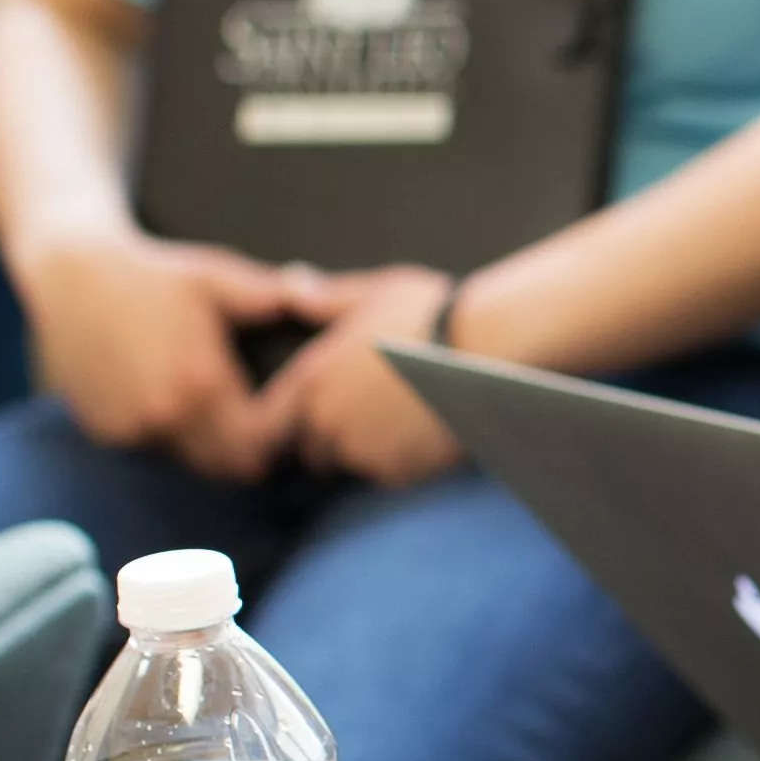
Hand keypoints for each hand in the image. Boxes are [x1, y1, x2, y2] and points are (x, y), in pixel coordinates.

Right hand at [15, 224, 318, 477]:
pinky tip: (178, 404)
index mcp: (200, 384)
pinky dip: (171, 439)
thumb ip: (272, 297)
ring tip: (227, 416)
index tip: (292, 421)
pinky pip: (154, 451)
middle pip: (229, 467)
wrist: (72, 274)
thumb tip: (317, 299)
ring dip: (211, 449)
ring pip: (192, 463)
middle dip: (252, 453)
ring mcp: (130, 429)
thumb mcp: (217, 278)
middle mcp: (163, 417)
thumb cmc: (155, 273)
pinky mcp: (104, 432)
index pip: (260, 445)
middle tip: (267, 428)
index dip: (282, 438)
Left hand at [261, 265, 462, 486]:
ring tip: (406, 421)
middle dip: (335, 439)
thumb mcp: (372, 294)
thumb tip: (293, 287)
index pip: (272, 421)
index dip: (289, 423)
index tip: (307, 423)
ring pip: (353, 462)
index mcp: (311, 378)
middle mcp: (325, 420)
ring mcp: (358, 450)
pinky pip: (389, 473)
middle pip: (314, 449)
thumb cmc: (430, 312)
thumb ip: (325, 299)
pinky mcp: (395, 472)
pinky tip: (427, 432)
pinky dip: (403, 461)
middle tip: (375, 415)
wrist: (486, 348)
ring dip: (370, 450)